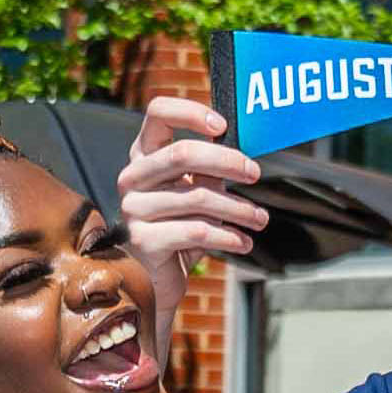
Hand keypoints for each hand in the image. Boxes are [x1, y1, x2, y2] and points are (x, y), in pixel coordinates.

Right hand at [117, 96, 270, 302]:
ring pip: (197, 197)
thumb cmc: (178, 229)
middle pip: (182, 153)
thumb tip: (243, 155)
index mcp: (143, 155)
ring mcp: (134, 208)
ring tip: (259, 219)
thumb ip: (209, 170)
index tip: (223, 126)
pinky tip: (243, 242)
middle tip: (254, 174)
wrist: (154, 280)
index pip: (158, 113)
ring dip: (238, 208)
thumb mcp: (195, 193)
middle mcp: (132, 177)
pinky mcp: (143, 239)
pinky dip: (228, 236)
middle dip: (227, 162)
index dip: (191, 112)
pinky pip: (197, 230)